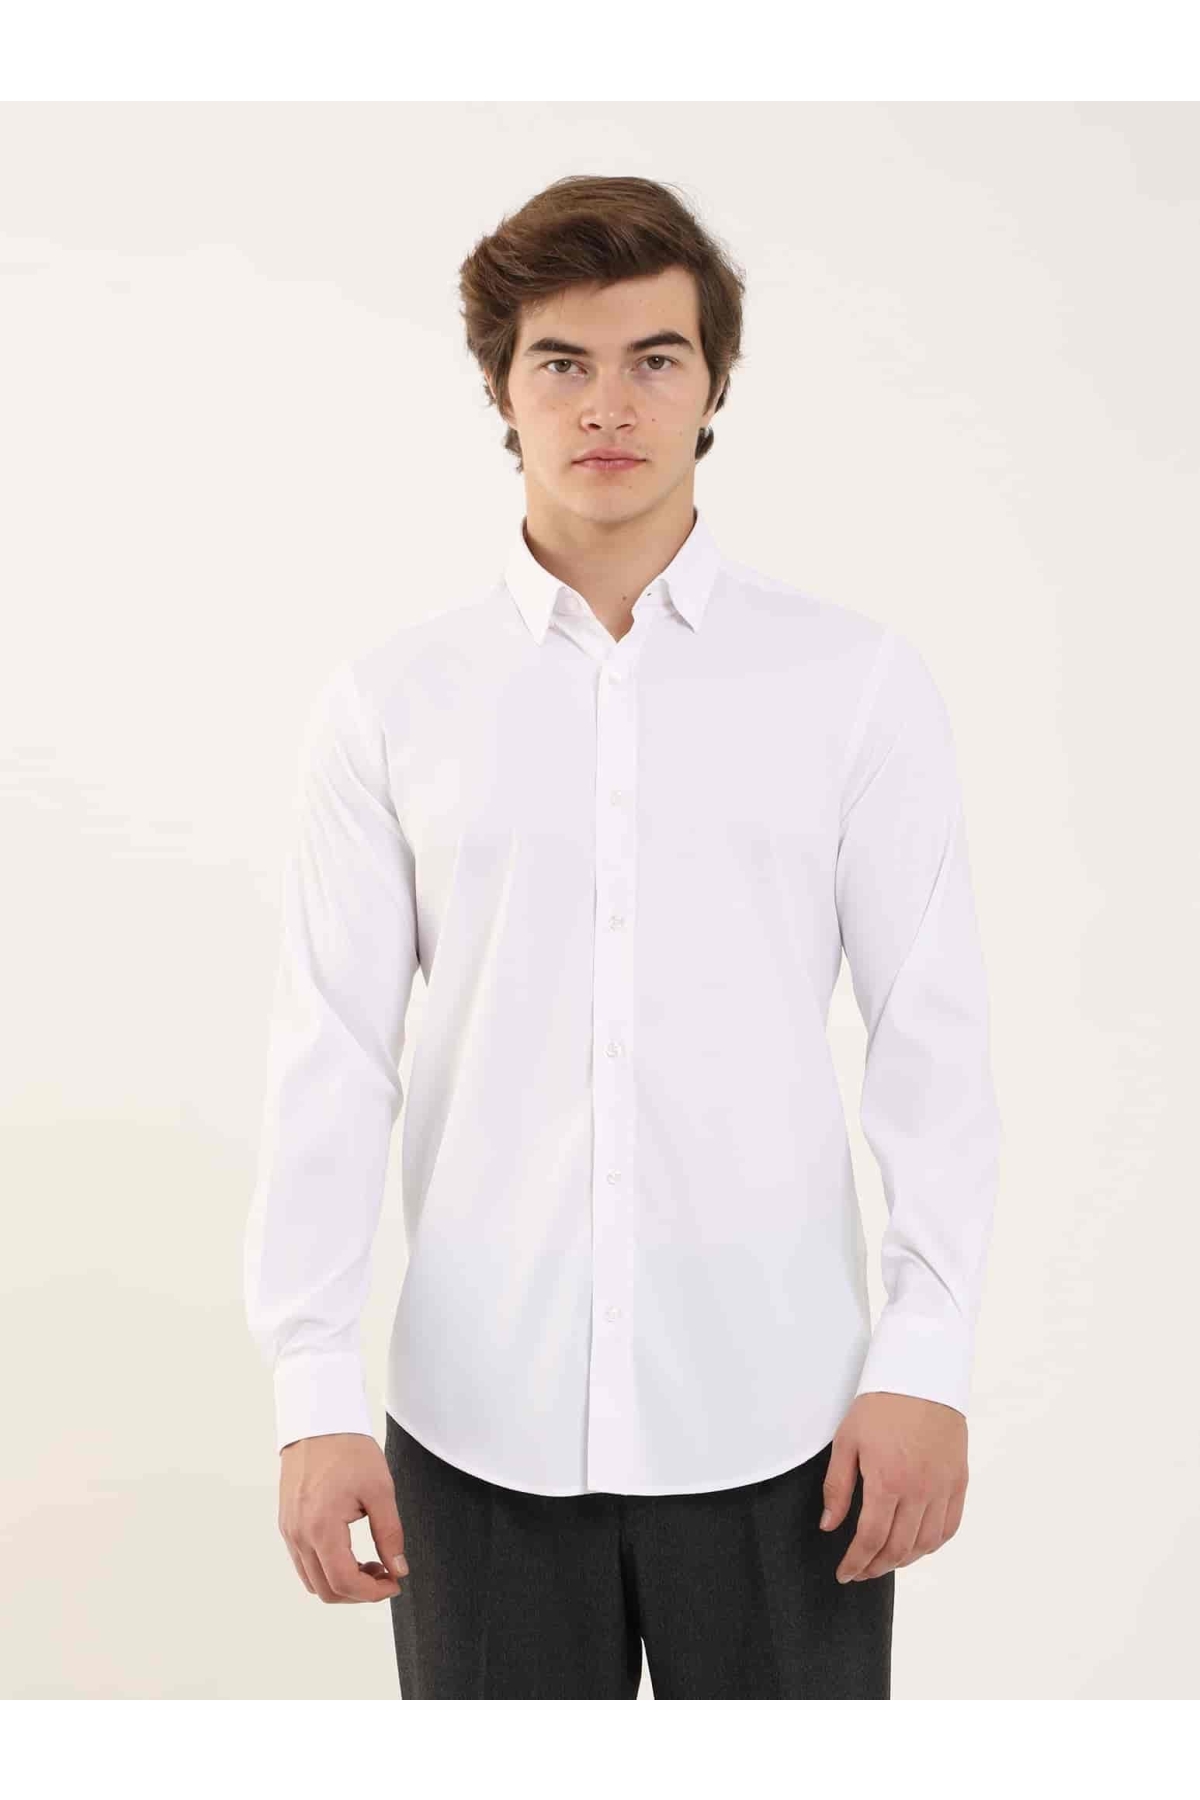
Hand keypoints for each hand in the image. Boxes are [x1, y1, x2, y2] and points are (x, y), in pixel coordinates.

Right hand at [278, 1432, 409, 1601]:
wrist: (318, 1421)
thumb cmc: (349, 1450)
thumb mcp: (380, 1490)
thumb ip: (390, 1534)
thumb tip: (398, 1569)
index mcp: (321, 1527)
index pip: (344, 1582)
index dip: (372, 1593)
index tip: (394, 1583)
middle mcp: (298, 1534)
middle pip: (325, 1590)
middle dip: (359, 1592)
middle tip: (385, 1574)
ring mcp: (289, 1530)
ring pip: (312, 1581)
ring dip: (342, 1582)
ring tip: (370, 1563)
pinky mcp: (287, 1524)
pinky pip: (303, 1562)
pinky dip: (327, 1568)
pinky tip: (350, 1552)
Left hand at [819, 1392, 967, 1581]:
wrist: (922, 1376)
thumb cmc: (880, 1405)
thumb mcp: (847, 1441)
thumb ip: (837, 1487)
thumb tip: (829, 1525)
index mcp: (888, 1481)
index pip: (870, 1539)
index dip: (856, 1562)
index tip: (845, 1573)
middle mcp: (919, 1491)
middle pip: (898, 1548)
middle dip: (876, 1567)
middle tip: (861, 1572)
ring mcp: (942, 1487)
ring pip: (925, 1543)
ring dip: (903, 1560)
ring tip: (884, 1561)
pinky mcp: (958, 1481)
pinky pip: (949, 1526)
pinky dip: (932, 1544)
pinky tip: (917, 1546)